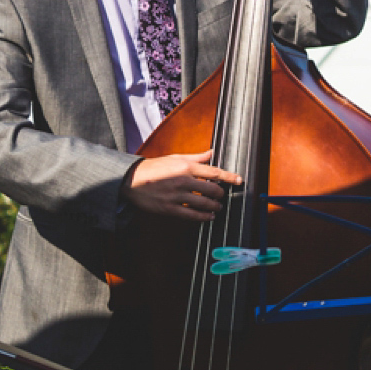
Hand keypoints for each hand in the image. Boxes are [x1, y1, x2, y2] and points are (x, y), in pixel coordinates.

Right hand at [123, 151, 240, 221]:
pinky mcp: (169, 208)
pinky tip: (209, 216)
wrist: (131, 179)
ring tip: (217, 207)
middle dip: (220, 194)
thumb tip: (212, 153)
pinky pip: (190, 215)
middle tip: (222, 195)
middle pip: (211, 189)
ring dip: (214, 206)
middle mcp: (183, 181)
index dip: (229, 177)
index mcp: (186, 167)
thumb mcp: (175, 158)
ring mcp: (176, 196)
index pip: (214, 172)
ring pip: (203, 203)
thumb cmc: (154, 167)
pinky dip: (203, 217)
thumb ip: (196, 157)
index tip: (239, 180)